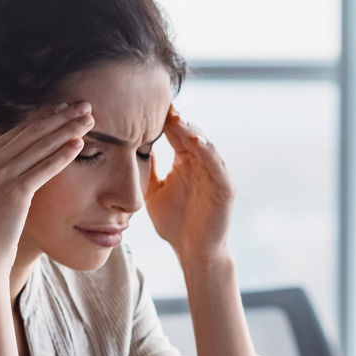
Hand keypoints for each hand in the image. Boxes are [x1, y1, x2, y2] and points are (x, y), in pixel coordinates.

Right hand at [0, 101, 93, 272]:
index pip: (16, 131)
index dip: (42, 118)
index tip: (62, 109)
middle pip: (31, 132)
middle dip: (60, 116)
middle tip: (83, 105)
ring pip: (40, 145)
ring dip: (68, 129)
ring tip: (89, 119)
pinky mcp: (15, 191)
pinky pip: (45, 168)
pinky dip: (64, 155)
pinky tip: (80, 145)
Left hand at [145, 106, 234, 263]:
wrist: (193, 252)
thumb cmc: (175, 224)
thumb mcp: (154, 192)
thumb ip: (148, 170)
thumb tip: (130, 147)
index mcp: (185, 163)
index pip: (174, 135)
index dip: (163, 120)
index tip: (145, 104)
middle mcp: (201, 164)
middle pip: (189, 135)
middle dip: (176, 120)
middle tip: (162, 103)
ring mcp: (215, 174)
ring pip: (203, 145)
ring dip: (192, 130)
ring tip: (178, 118)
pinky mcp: (225, 187)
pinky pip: (217, 165)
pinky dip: (208, 151)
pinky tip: (196, 141)